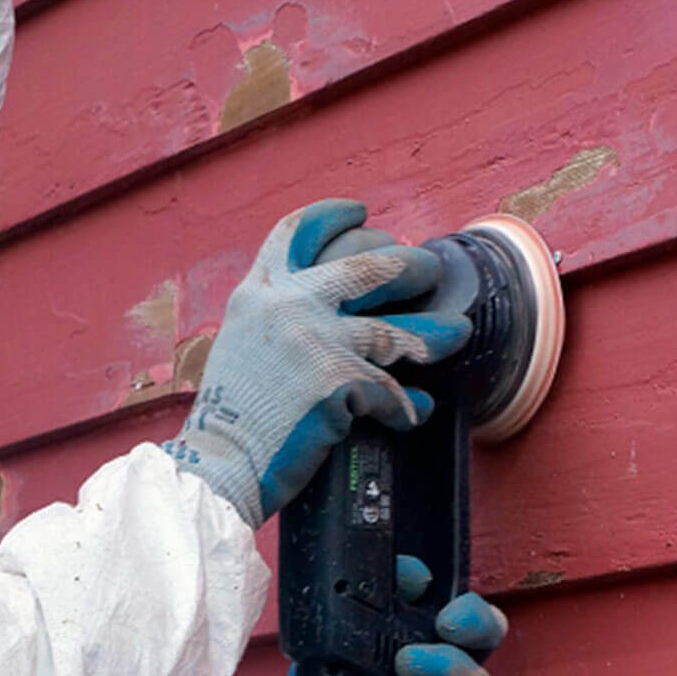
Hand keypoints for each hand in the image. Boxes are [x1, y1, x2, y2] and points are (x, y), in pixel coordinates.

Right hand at [162, 200, 470, 527]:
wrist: (220, 462)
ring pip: (393, 329)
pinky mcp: (340, 382)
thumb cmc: (229, 417)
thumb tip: (326, 313)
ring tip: (456, 331)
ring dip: (432, 332)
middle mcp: (289, 305)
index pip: (298, 233)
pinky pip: (390, 392)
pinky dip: (407, 405)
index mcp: (259, 293)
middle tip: (428, 268)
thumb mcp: (241, 344)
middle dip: (407, 264)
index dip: (333, 217)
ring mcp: (317, 340)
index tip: (361, 213)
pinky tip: (419, 409)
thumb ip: (277, 319)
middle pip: (365, 266)